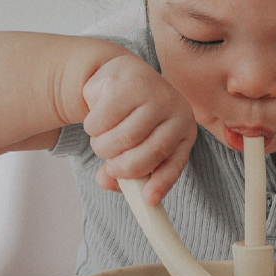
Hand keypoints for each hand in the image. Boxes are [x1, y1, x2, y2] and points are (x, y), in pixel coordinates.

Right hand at [82, 54, 196, 203]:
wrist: (120, 75)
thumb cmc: (132, 118)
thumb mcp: (137, 146)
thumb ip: (125, 171)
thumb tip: (106, 180)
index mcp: (183, 129)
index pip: (175, 161)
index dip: (162, 183)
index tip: (148, 200)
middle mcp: (175, 109)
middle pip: (148, 152)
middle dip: (123, 167)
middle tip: (111, 167)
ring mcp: (153, 93)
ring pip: (122, 139)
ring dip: (103, 146)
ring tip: (104, 137)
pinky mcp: (126, 82)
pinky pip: (101, 121)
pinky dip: (92, 127)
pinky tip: (98, 117)